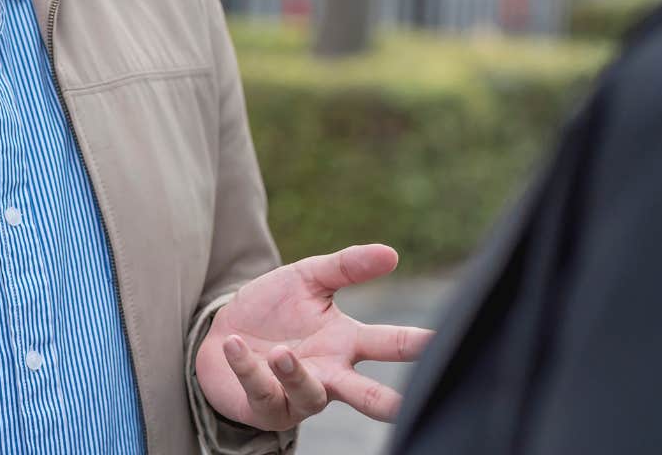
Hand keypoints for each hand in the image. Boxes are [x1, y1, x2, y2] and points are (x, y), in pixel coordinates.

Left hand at [198, 244, 432, 429]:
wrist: (220, 333)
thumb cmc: (273, 309)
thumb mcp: (307, 278)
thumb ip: (346, 266)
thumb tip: (392, 253)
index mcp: (346, 342)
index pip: (391, 344)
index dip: (417, 344)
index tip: (441, 342)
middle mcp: (329, 374)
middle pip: (364, 393)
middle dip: (383, 402)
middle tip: (401, 408)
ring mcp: (298, 395)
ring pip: (309, 395)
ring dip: (295, 374)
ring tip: (281, 353)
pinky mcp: (266, 407)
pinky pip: (261, 391)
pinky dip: (248, 368)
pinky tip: (234, 345)